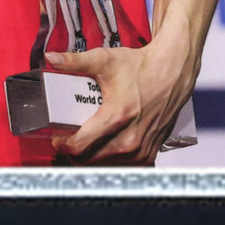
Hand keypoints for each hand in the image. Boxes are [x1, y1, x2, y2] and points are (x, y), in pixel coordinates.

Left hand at [44, 41, 196, 165]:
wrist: (173, 71)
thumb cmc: (141, 66)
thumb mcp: (105, 60)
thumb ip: (75, 61)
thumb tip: (51, 58)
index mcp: (116, 116)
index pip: (80, 145)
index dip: (63, 144)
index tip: (58, 137)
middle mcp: (130, 137)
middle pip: (89, 159)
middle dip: (74, 152)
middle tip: (69, 140)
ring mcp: (141, 147)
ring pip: (105, 165)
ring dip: (91, 158)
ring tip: (85, 144)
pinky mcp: (150, 151)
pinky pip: (124, 166)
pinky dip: (112, 160)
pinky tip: (105, 149)